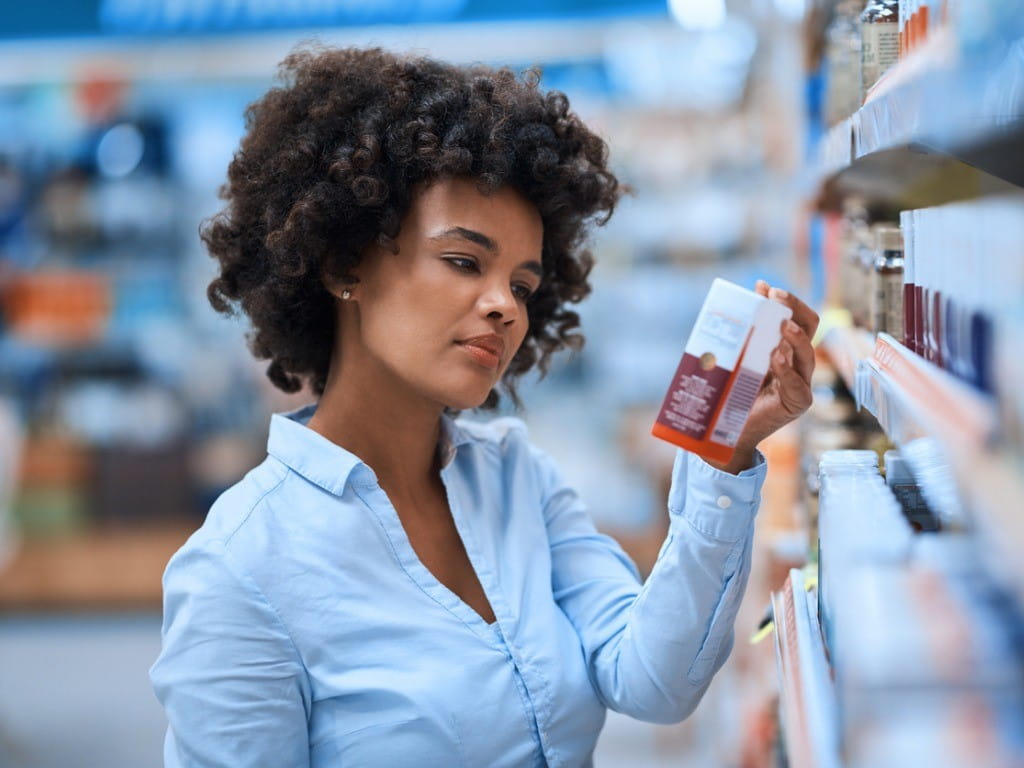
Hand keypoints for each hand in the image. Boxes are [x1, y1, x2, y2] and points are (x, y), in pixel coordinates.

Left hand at [706, 281, 818, 474]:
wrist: (725, 427)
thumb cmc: (734, 388)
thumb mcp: (741, 352)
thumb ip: (751, 324)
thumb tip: (759, 286)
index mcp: (788, 349)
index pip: (801, 319)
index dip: (791, 303)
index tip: (770, 290)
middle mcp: (799, 364)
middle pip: (810, 330)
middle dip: (794, 310)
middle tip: (775, 298)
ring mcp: (801, 383)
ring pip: (807, 356)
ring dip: (795, 339)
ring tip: (782, 328)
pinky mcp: (796, 403)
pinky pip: (798, 386)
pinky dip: (787, 370)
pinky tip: (776, 358)